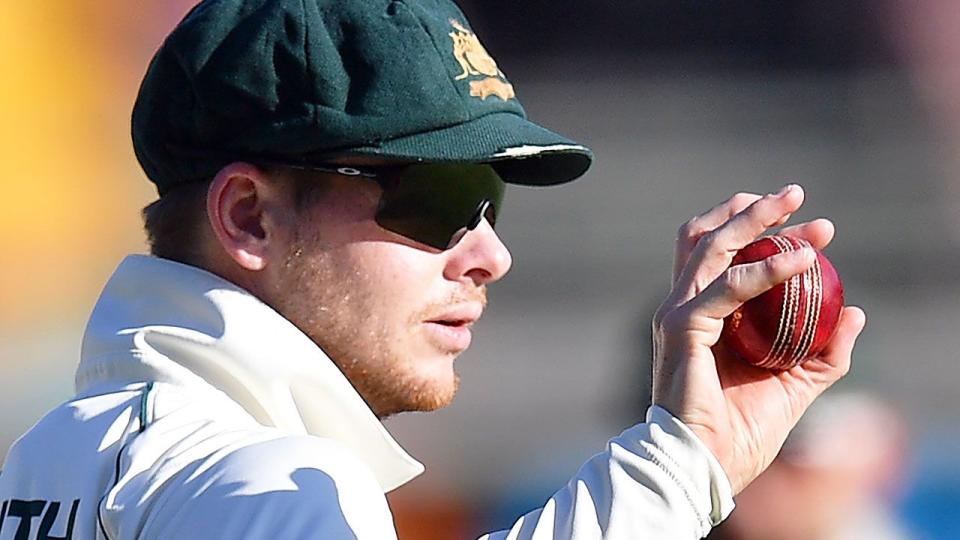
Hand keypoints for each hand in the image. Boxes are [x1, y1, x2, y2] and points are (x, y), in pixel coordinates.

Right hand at [651, 184, 866, 493]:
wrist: (707, 462)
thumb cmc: (741, 429)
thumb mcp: (797, 383)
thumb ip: (825, 349)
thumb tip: (856, 313)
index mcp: (703, 315)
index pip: (723, 254)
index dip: (759, 228)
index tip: (809, 225)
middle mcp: (685, 305)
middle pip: (711, 237)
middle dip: (755, 211)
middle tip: (798, 195)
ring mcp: (679, 312)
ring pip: (712, 245)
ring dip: (755, 221)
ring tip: (797, 207)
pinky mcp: (681, 326)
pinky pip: (728, 286)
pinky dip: (766, 269)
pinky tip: (800, 261)